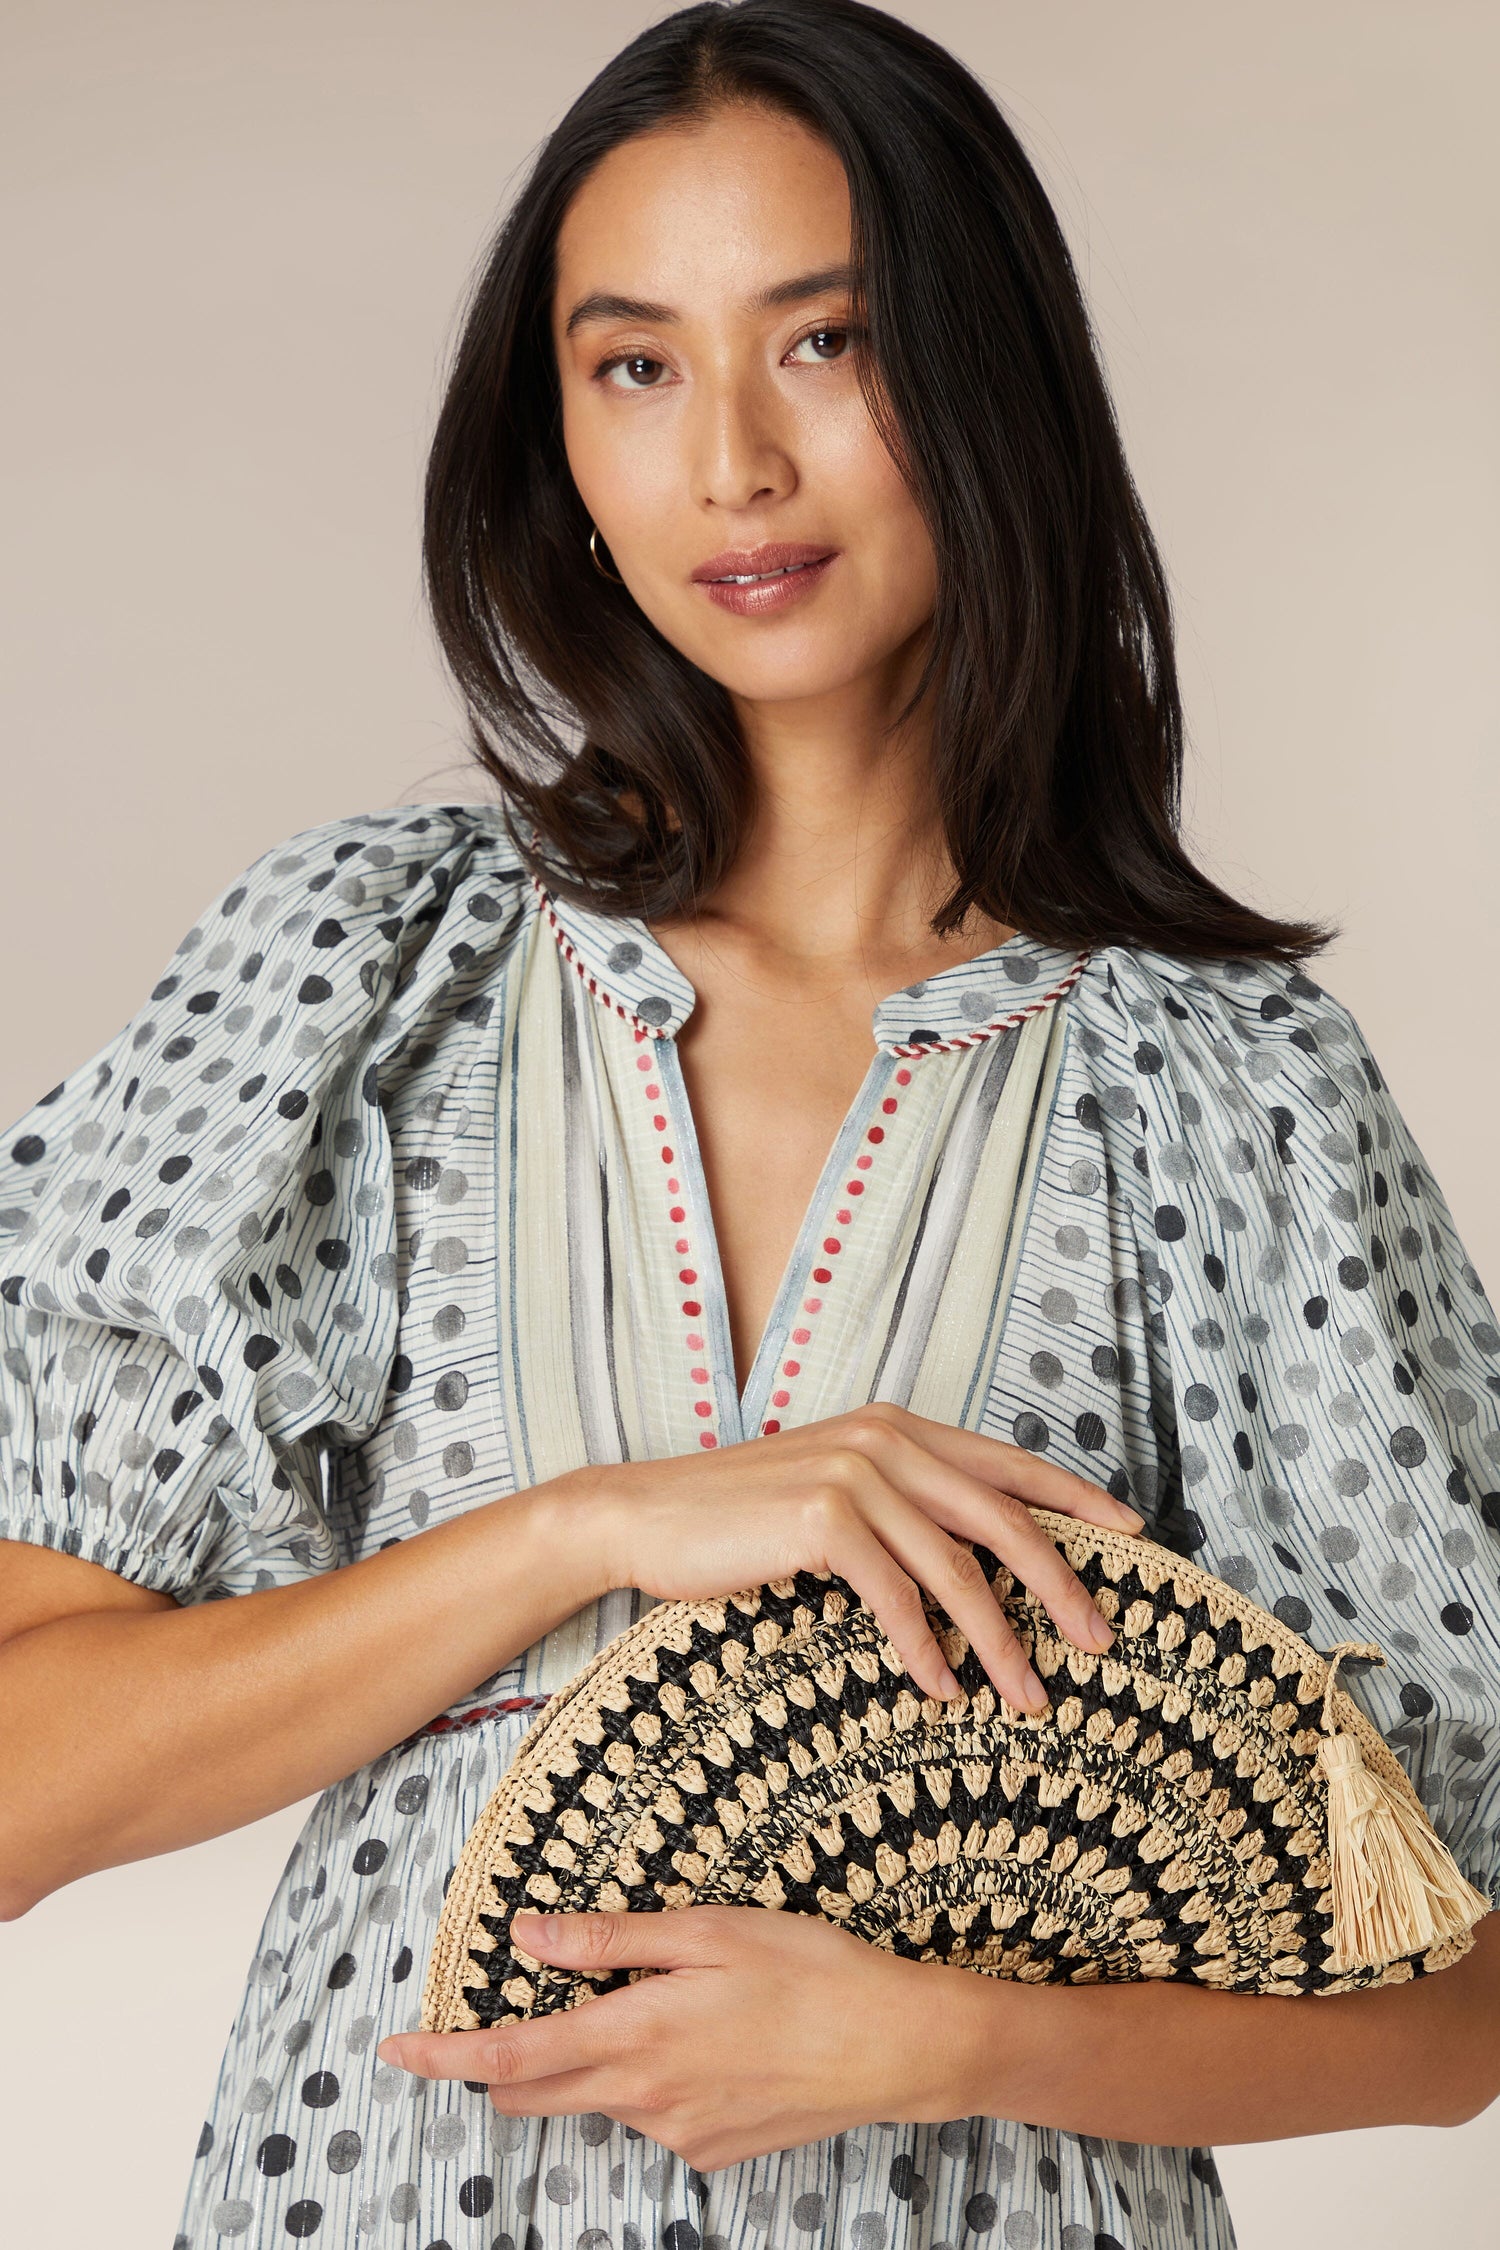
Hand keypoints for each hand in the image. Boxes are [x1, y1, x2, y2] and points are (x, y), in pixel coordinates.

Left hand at [377, 1902, 990, 2169]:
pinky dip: (653, 2082)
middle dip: (500, 2067)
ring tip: (653, 2006)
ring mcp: (678, 2134)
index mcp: (634, 2035)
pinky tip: (709, 2041)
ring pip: (601, 2099)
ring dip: (591, 2063)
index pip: (510, 2059)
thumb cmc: (809, 1971)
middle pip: (537, 2094)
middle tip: (490, 2024)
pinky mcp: (712, 2152)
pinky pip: (655, 2117)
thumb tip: (528, 1936)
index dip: (445, 2057)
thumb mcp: (707, 1930)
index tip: (394, 2051)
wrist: (896, 2048)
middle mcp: (644, 2098)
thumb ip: (609, 1939)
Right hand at [577, 1400, 1143, 1712]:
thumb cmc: (739, 1518)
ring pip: (959, 1569)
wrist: (645, 1515)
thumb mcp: (833, 1495)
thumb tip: (972, 1562)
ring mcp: (855, 1474)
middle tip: (1102, 1644)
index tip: (1134, 1536)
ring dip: (1000, 1642)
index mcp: (898, 1428)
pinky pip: (897, 1596)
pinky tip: (943, 1690)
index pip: (1010, 1463)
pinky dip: (926, 1649)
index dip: (1078, 1499)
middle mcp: (887, 1439)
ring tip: (1027, 1698)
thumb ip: (900, 1506)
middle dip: (1062, 1587)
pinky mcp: (822, 1516)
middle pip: (1004, 1520)